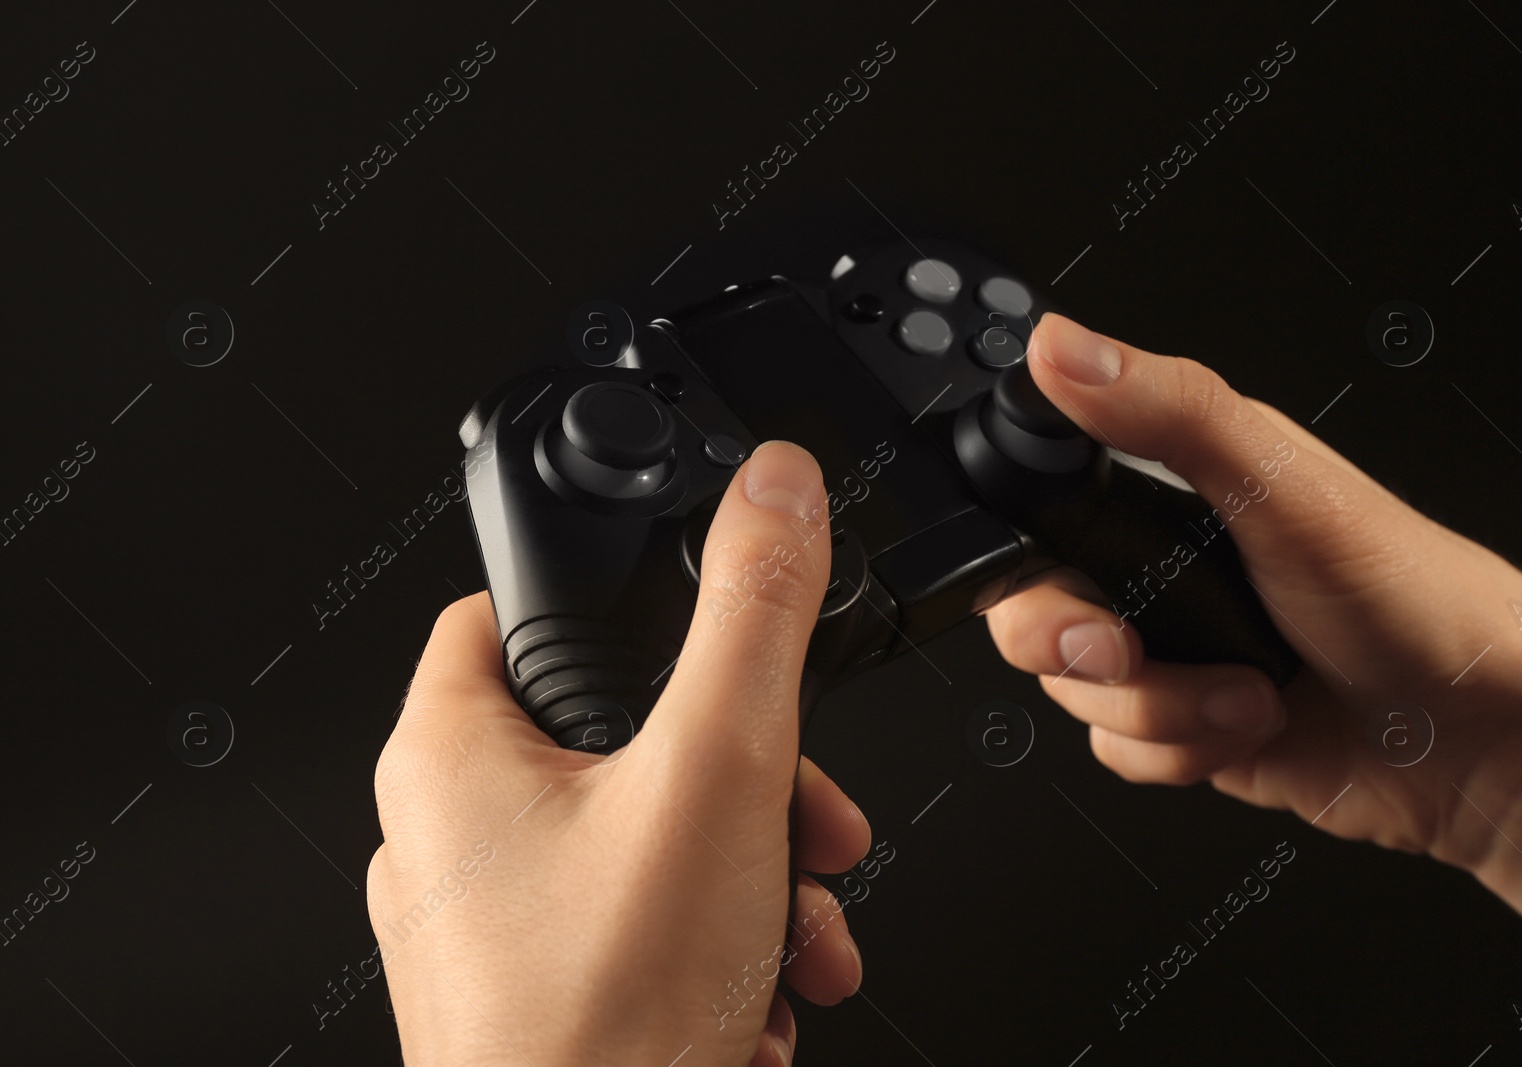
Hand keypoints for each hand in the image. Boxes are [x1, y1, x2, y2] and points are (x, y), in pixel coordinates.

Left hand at [367, 442, 868, 1065]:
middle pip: (615, 734)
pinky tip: (768, 986)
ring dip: (751, 867)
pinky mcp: (536, 987)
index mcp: (450, 753)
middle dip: (743, 776)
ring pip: (644, 833)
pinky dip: (716, 935)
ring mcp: (491, 921)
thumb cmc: (604, 1019)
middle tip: (805, 813)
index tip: (690, 620)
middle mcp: (450, 833)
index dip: (612, 604)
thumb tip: (773, 492)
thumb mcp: (717, 775)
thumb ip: (752, 615)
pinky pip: (636, 918)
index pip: (508, 608)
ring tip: (801, 922)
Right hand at [985, 312, 1521, 971]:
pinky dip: (1179, 752)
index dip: (1022, 546)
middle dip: (1073, 646)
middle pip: (1032, 611)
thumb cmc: (1418, 598)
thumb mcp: (1279, 481)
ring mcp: (1175, 654)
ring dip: (1160, 709)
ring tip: (1247, 687)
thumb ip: (1166, 410)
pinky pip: (1117, 752)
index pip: (1040, 506)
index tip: (1061, 568)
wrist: (1485, 742)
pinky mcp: (1188, 728)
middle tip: (1126, 649)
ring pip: (1074, 694)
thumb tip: (1063, 347)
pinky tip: (1248, 725)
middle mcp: (1164, 572)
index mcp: (1174, 490)